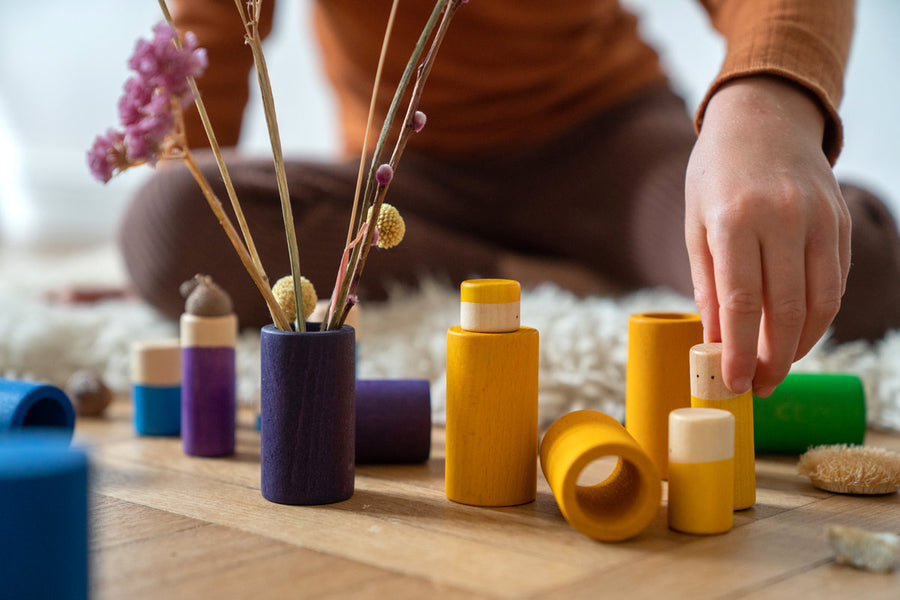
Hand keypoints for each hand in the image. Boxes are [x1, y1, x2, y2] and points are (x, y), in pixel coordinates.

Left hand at [685, 76, 850, 396]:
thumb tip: (716, 341)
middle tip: (760, 387)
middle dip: (774, 358)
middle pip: (785, 308)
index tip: (733, 383)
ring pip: (820, 301)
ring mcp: (818, 218)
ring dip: (802, 344)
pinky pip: (836, 280)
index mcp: (734, 219)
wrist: (764, 117)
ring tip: (779, 367)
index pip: (740, 301)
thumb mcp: (696, 224)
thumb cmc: (717, 175)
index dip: (739, 350)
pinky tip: (800, 331)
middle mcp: (782, 218)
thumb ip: (707, 283)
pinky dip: (820, 314)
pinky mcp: (840, 220)